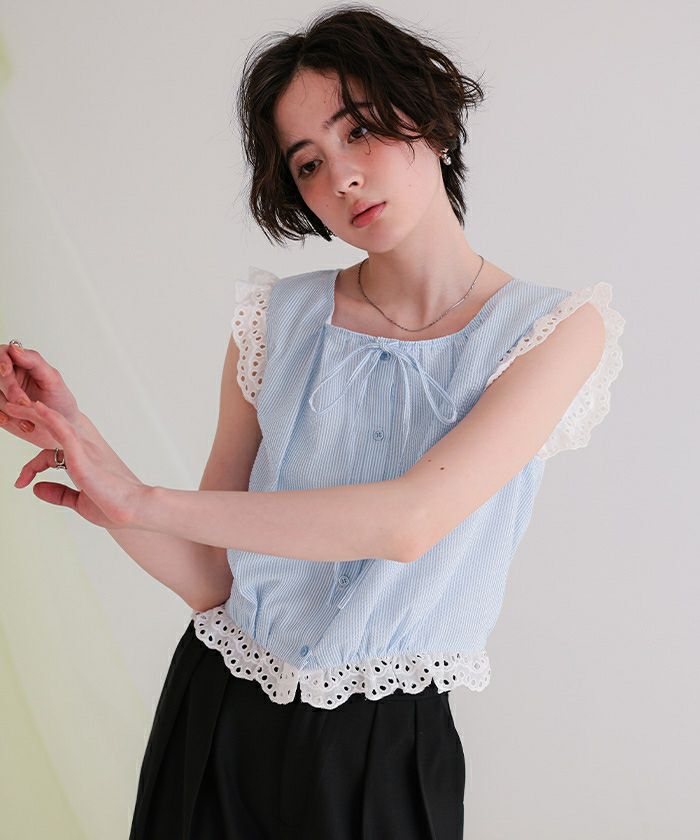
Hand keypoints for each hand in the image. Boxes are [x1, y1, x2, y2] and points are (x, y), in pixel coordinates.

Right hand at [0, 342, 79, 448]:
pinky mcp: (0, 410)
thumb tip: (14, 348)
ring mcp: (3, 394)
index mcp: (22, 364)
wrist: (63, 429)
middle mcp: (9, 377)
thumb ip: (34, 361)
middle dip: (9, 388)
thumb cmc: (60, 402)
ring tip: (30, 420)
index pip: (3, 354)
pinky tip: (17, 422)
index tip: (6, 371)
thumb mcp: (52, 379)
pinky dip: (3, 417)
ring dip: (9, 407)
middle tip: (24, 403)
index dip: (1, 361)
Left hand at [4, 399, 147, 528]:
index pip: (48, 456)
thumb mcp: (79, 502)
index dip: (30, 467)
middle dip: (29, 420)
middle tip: (9, 410)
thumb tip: (36, 489)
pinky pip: (63, 431)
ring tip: (14, 403)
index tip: (20, 483)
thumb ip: (58, 494)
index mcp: (82, 462)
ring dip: (34, 412)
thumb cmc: (113, 506)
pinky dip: (50, 418)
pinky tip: (38, 408)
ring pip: (55, 424)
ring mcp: (83, 450)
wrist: (132, 510)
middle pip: (51, 430)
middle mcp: (83, 451)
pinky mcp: (82, 454)